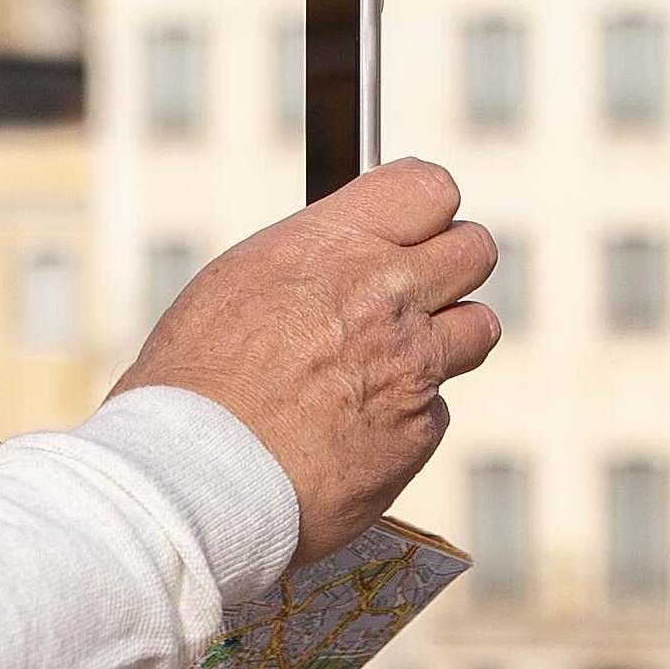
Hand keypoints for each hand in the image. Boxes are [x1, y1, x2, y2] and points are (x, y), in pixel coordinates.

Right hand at [111, 159, 500, 566]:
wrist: (195, 481)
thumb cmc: (191, 387)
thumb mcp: (235, 284)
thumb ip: (308, 262)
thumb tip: (336, 258)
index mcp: (333, 246)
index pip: (428, 188)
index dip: (425, 209)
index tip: (411, 228)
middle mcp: (386, 296)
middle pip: (475, 249)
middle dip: (450, 267)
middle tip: (412, 292)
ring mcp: (413, 365)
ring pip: (478, 328)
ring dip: (444, 339)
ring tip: (390, 363)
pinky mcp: (420, 431)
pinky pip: (438, 409)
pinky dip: (408, 417)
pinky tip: (357, 430)